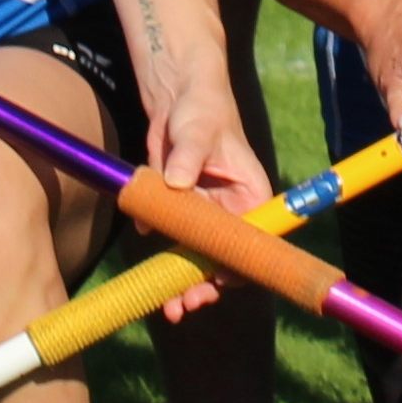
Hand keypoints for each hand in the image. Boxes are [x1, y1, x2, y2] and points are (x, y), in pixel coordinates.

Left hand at [135, 61, 274, 322]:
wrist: (173, 95)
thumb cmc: (200, 107)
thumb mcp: (198, 129)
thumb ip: (189, 156)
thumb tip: (177, 182)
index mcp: (252, 195)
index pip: (254, 240)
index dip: (239, 266)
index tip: (216, 282)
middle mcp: (231, 210)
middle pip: (224, 257)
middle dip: (206, 283)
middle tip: (186, 303)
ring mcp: (204, 213)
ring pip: (197, 258)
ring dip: (183, 282)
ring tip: (169, 307)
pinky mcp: (178, 211)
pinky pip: (171, 243)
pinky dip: (160, 264)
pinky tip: (148, 279)